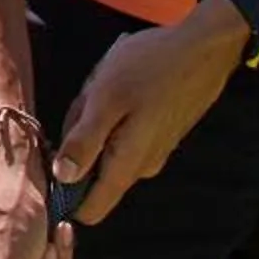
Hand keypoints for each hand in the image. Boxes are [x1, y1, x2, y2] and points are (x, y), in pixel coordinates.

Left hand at [54, 2, 247, 225]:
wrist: (204, 48)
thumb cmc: (152, 67)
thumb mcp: (105, 98)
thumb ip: (83, 141)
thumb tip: (62, 177)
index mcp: (125, 166)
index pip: (89, 210)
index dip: (64, 195)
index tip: (54, 158)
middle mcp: (141, 168)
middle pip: (92, 174)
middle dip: (80, 142)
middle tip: (87, 101)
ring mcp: (153, 153)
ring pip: (106, 150)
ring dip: (97, 122)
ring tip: (108, 88)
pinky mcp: (160, 136)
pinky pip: (122, 135)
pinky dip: (114, 114)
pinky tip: (123, 86)